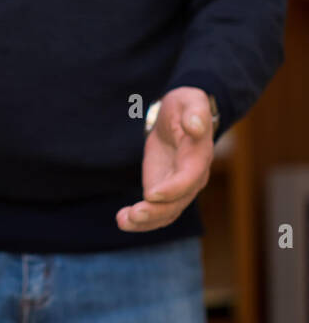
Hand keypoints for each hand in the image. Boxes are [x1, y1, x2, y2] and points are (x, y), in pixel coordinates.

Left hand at [116, 87, 214, 232]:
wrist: (182, 117)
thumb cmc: (186, 106)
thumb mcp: (190, 100)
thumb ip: (195, 112)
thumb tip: (196, 126)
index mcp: (199, 156)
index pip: (190, 177)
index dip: (173, 188)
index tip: (151, 194)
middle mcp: (193, 177)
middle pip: (178, 202)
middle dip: (155, 211)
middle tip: (133, 213)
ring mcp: (180, 187)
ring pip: (167, 212)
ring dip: (146, 221)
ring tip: (123, 221)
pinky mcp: (165, 191)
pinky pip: (157, 212)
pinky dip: (142, 220)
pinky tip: (123, 221)